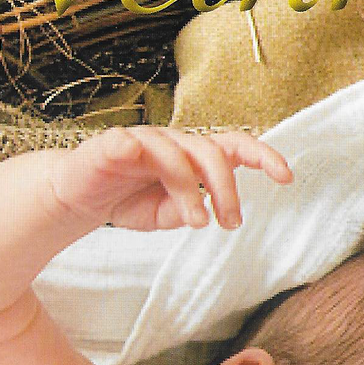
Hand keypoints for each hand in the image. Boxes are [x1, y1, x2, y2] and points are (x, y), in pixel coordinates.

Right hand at [45, 126, 291, 231]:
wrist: (77, 197)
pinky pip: (127, 142)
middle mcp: (172, 143)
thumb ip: (186, 211)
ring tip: (197, 222)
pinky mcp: (110, 146)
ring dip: (191, 190)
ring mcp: (142, 140)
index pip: (233, 148)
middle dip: (227, 189)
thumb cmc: (126, 200)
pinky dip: (135, 148)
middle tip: (230, 224)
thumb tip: (206, 212)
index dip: (262, 157)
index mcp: (191, 156)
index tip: (286, 177)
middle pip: (211, 153)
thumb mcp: (163, 216)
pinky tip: (136, 160)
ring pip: (177, 155)